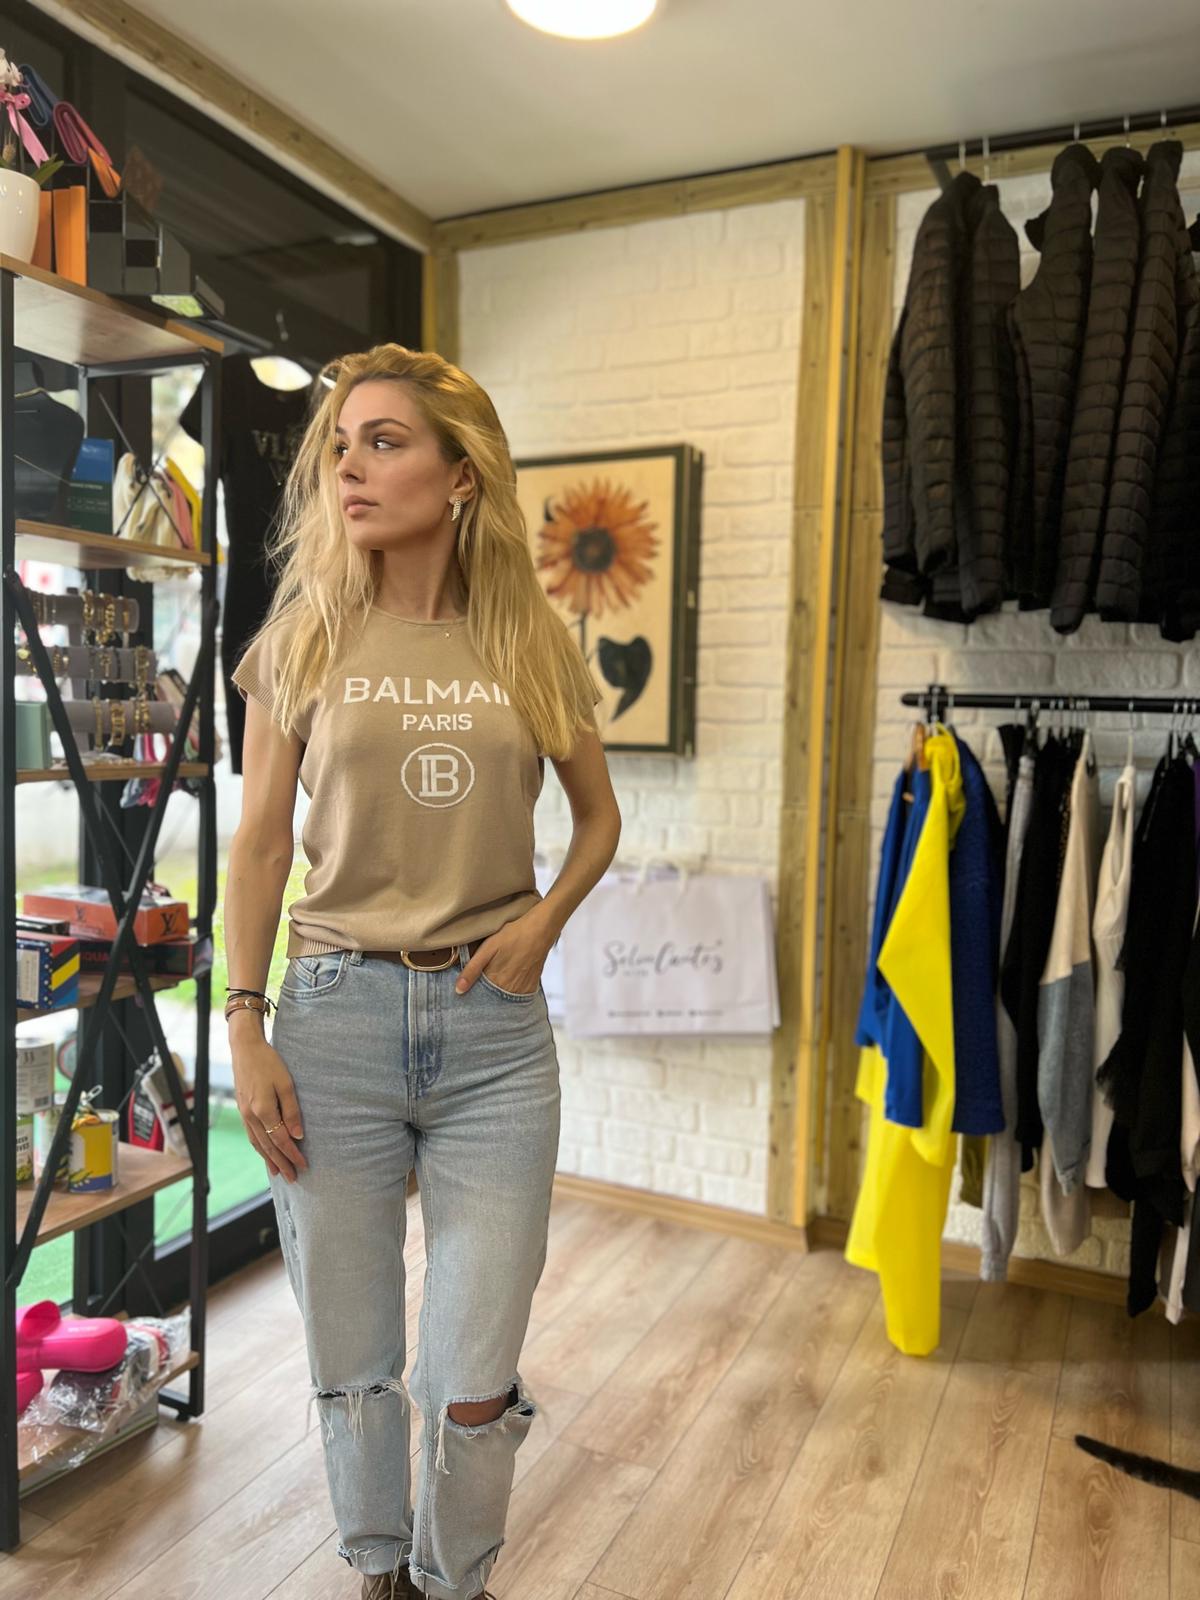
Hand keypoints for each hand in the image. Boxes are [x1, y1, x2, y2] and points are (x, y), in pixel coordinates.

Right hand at [231, 1035, 307, 1182]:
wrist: (245, 1048)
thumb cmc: (269, 1063)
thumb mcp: (286, 1084)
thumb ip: (292, 1111)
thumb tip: (298, 1136)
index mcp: (263, 1110)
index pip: (281, 1140)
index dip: (293, 1155)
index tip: (304, 1166)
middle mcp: (251, 1116)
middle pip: (268, 1146)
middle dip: (282, 1164)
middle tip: (293, 1179)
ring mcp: (244, 1114)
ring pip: (257, 1143)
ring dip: (268, 1159)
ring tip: (278, 1172)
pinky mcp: (242, 1109)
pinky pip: (251, 1135)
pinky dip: (259, 1148)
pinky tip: (264, 1152)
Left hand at [456, 911, 553, 996]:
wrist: (540, 930)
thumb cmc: (513, 936)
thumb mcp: (487, 948)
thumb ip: (472, 970)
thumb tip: (459, 990)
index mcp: (495, 981)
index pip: (479, 997)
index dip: (472, 994)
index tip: (466, 991)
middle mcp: (509, 990)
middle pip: (491, 1000)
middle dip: (484, 996)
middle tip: (482, 982)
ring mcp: (521, 990)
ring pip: (504, 1000)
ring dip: (497, 995)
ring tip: (496, 980)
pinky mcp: (531, 987)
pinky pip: (517, 997)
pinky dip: (510, 993)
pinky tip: (507, 981)